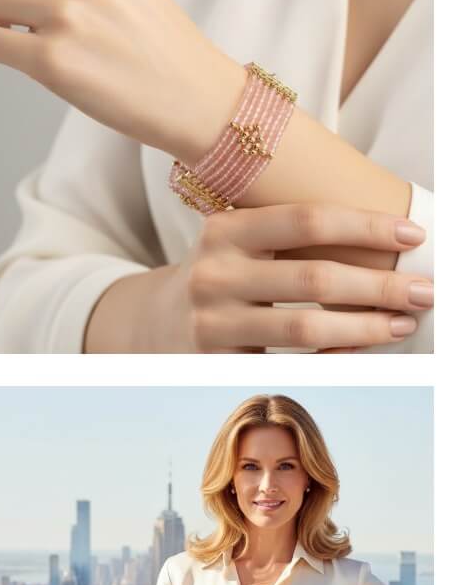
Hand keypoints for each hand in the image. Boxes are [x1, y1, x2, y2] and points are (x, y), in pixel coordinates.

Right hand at [152, 203, 428, 351]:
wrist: (159, 320)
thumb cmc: (224, 272)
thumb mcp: (239, 240)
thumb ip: (290, 231)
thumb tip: (386, 237)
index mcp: (224, 230)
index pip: (308, 220)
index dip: (367, 227)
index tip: (413, 236)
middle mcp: (212, 274)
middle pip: (315, 278)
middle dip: (380, 286)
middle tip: (424, 291)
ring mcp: (211, 322)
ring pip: (307, 328)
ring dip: (366, 327)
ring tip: (402, 323)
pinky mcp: (216, 362)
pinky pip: (289, 363)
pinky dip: (332, 358)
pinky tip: (358, 350)